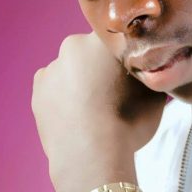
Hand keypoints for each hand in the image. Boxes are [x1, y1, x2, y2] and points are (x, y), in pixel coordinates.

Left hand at [32, 32, 166, 191]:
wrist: (91, 155)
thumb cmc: (128, 122)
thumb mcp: (154, 93)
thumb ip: (148, 72)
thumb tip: (149, 68)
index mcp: (102, 39)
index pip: (116, 36)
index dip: (124, 53)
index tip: (130, 70)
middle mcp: (73, 45)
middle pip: (90, 50)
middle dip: (99, 65)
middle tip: (113, 92)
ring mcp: (52, 67)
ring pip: (71, 68)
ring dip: (81, 81)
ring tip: (94, 110)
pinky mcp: (38, 88)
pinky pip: (55, 86)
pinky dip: (64, 96)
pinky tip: (77, 115)